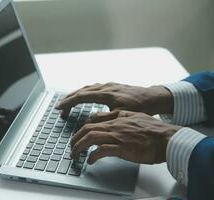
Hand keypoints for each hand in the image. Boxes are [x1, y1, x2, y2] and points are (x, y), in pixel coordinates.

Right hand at [56, 82, 172, 116]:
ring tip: (69, 103)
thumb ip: (105, 118)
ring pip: (87, 88)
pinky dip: (85, 92)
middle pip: (81, 91)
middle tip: (60, 108)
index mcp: (106, 94)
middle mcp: (105, 87)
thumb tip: (88, 121)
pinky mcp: (112, 86)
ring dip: (76, 95)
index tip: (59, 108)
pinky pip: (94, 88)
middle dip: (69, 99)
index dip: (68, 103)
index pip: (81, 97)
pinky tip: (85, 96)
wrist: (154, 97)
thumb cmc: (141, 107)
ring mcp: (109, 85)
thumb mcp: (122, 115)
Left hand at [70, 110, 181, 163]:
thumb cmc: (152, 129)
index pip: (92, 121)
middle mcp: (114, 126)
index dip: (81, 129)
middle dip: (75, 138)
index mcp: (116, 118)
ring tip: (75, 154)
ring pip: (91, 138)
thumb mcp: (133, 115)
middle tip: (71, 147)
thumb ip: (116, 115)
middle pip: (87, 129)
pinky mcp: (122, 148)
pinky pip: (102, 151)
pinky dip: (93, 155)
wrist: (167, 138)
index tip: (77, 136)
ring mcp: (117, 136)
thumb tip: (102, 117)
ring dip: (79, 146)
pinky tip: (90, 161)